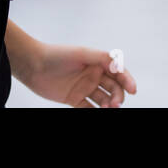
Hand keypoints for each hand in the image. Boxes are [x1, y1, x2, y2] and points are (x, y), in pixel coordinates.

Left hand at [20, 43, 136, 107]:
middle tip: (115, 104)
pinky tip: (100, 114)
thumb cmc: (58, 55)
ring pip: (104, 99)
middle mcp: (94, 75)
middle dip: (118, 96)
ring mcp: (85, 88)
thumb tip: (119, 66)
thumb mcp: (82, 53)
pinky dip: (96, 113)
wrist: (34, 65)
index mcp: (98, 63)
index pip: (118, 72)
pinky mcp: (74, 99)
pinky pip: (89, 108)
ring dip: (109, 105)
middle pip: (113, 88)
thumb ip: (102, 58)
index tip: (133, 89)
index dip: (127, 80)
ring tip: (108, 110)